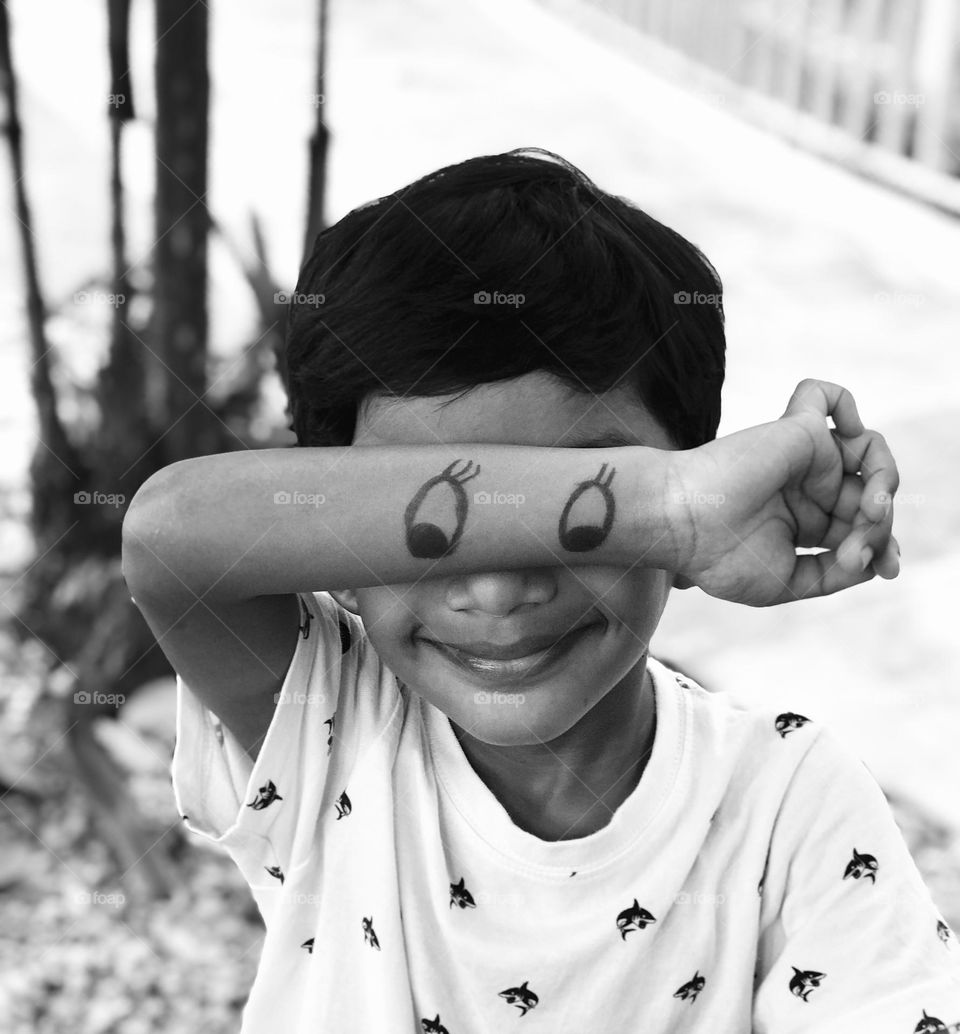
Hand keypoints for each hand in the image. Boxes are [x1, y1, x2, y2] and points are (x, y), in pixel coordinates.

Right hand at [667, 379, 899, 605]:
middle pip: (871, 493)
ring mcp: (804, 456)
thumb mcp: (788, 581)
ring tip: (871, 509)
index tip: (885, 568)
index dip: (882, 545)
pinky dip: (848, 405)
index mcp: (804, 520)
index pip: (861, 525)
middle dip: (881, 525)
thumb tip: (873, 561)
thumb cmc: (720, 556)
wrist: (683, 527)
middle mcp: (808, 485)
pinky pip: (827, 397)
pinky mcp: (796, 430)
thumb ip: (834, 573)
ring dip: (884, 482)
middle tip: (860, 551)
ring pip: (869, 452)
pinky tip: (851, 436)